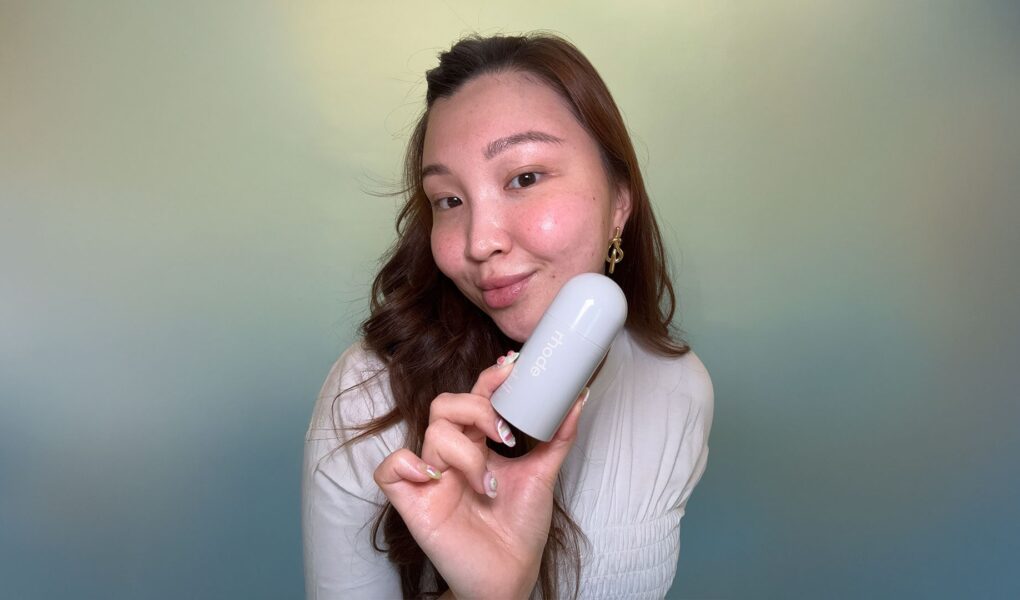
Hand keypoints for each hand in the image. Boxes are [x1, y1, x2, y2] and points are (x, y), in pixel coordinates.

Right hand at [374, 352, 587, 599]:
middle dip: (477, 409)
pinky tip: (437, 479)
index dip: (488, 379)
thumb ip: (558, 436)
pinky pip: (390, 470)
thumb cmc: (519, 529)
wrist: (510, 576)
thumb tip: (580, 396)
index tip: (512, 369)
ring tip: (488, 484)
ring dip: (466, 453)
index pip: (474, 397)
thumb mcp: (543, 475)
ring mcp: (431, 478)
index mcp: (478, 444)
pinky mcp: (413, 504)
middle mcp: (452, 456)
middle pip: (446, 404)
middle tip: (505, 435)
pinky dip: (408, 464)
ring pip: (430, 432)